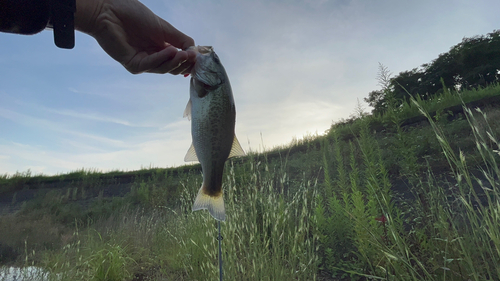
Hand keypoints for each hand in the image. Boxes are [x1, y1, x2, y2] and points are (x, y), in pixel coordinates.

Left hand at [75, 0, 195, 74]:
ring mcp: (143, 62)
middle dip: (184, 63)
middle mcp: (152, 58)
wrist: (110, 10)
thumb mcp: (164, 28)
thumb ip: (181, 39)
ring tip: (184, 53)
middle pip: (173, 68)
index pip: (178, 61)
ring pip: (163, 69)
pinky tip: (170, 51)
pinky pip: (151, 65)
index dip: (189, 60)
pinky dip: (162, 59)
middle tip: (192, 56)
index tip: (199, 57)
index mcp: (161, 49)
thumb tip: (196, 52)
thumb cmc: (134, 15)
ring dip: (175, 61)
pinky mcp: (133, 65)